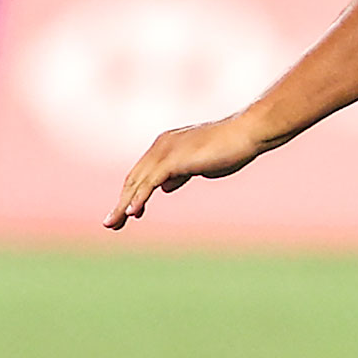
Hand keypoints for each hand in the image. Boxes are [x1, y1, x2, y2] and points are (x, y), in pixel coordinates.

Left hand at [104, 116, 269, 228]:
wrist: (247, 133)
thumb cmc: (231, 147)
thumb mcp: (200, 164)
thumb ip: (180, 174)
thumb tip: (164, 187)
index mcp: (166, 145)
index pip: (142, 173)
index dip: (134, 194)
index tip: (130, 214)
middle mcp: (160, 146)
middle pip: (134, 179)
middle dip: (121, 202)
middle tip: (111, 224)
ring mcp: (165, 152)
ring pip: (137, 183)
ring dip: (123, 205)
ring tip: (112, 224)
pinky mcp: (173, 160)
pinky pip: (149, 183)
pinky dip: (139, 199)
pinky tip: (132, 213)